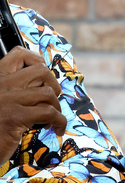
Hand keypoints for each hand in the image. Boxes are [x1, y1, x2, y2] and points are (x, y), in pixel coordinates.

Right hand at [0, 47, 66, 163]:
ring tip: (53, 117)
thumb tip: (42, 84)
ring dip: (56, 106)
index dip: (37, 60)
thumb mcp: (1, 101)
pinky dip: (60, 121)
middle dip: (53, 84)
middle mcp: (0, 84)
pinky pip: (49, 112)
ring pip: (47, 92)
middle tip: (51, 99)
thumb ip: (14, 89)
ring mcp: (7, 99)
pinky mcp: (14, 117)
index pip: (18, 54)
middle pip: (41, 71)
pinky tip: (57, 128)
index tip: (44, 76)